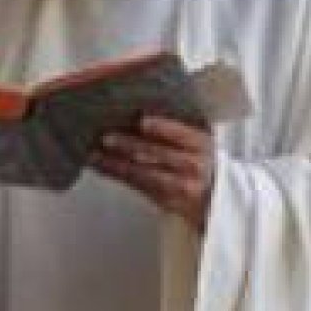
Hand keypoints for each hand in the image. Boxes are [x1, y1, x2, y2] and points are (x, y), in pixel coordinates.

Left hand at [90, 116, 214, 232]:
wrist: (216, 197)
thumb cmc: (201, 159)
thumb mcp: (198, 140)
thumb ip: (176, 127)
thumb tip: (137, 111)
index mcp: (201, 143)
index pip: (182, 134)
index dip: (163, 128)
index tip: (142, 120)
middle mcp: (192, 165)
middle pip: (157, 153)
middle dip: (129, 145)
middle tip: (105, 137)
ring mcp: (179, 185)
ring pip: (142, 172)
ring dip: (114, 162)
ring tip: (93, 153)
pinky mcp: (165, 199)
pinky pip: (137, 185)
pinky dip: (116, 174)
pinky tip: (100, 166)